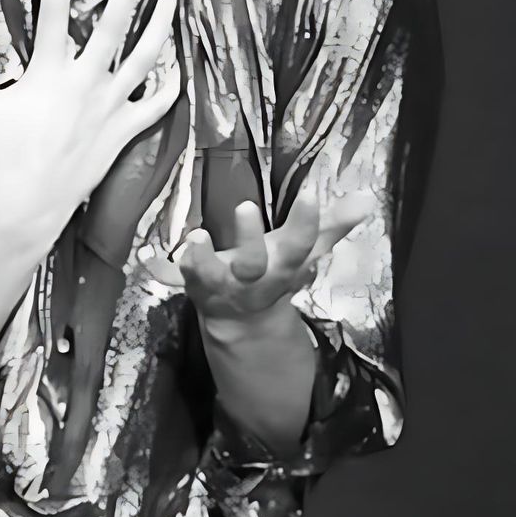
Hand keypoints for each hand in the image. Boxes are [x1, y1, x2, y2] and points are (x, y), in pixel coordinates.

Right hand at [0, 0, 180, 233]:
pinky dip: (168, 87)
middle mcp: (86, 81)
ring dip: (160, 25)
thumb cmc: (3, 153)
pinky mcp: (124, 130)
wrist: (29, 202)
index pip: (52, 9)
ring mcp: (111, 105)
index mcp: (50, 70)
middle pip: (114, 23)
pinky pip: (156, 105)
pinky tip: (177, 71)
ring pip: (146, 57)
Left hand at [171, 180, 372, 324]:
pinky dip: (161, 270)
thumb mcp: (303, 252)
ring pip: (209, 275)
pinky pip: (175, 280)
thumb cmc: (273, 274)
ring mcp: (219, 285)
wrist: (243, 322)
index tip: (311, 193)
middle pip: (254, 263)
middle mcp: (251, 278)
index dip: (306, 222)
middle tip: (245, 206)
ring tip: (194, 238)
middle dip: (250, 239)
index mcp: (282, 266)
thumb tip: (368, 199)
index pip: (300, 243)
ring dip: (201, 259)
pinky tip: (147, 257)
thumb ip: (332, 226)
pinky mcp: (192, 285)